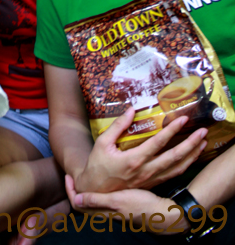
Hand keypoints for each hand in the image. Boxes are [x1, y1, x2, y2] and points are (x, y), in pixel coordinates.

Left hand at [66, 175, 189, 233]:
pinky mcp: (120, 207)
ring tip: (85, 175)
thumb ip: (98, 200)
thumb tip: (77, 199)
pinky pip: (103, 199)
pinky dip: (98, 190)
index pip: (77, 203)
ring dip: (87, 189)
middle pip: (83, 202)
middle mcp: (104, 212)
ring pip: (93, 199)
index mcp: (101, 212)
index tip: (68, 176)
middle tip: (74, 175)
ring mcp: (112, 210)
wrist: (160, 213)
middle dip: (76, 189)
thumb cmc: (139, 205)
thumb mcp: (118, 200)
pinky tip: (103, 179)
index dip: (70, 190)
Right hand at [75, 107, 207, 192]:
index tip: (183, 119)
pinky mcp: (151, 183)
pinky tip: (190, 158)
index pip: (158, 143)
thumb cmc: (97, 166)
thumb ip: (118, 126)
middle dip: (190, 143)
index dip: (172, 130)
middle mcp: (146, 170)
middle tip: (202, 131)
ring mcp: (150, 179)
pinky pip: (172, 175)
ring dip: (191, 155)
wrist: (95, 190)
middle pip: (174, 157)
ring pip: (177, 168)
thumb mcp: (103, 143)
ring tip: (202, 143)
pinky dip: (184, 166)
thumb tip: (131, 109)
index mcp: (134, 159)